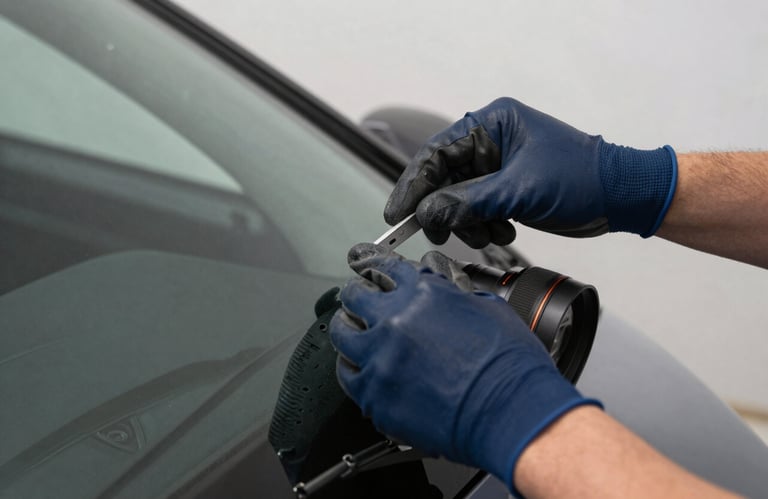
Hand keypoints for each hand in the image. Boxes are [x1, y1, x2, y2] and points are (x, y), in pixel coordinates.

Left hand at [330, 244, 600, 488]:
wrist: (511, 413)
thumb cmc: (510, 367)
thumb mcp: (489, 309)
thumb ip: (455, 295)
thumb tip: (443, 291)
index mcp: (424, 293)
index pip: (385, 267)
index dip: (375, 265)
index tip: (367, 265)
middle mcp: (395, 320)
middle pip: (355, 295)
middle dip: (357, 294)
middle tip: (358, 299)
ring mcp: (380, 358)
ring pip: (343, 333)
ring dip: (348, 327)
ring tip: (351, 329)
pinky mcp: (374, 394)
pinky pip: (347, 373)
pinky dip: (350, 366)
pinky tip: (356, 365)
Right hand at [384, 97, 676, 246]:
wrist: (620, 197)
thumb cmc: (580, 178)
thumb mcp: (519, 190)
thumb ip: (468, 202)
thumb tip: (426, 214)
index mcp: (490, 124)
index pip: (435, 154)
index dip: (413, 185)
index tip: (397, 214)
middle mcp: (489, 141)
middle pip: (443, 178)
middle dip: (443, 209)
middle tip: (440, 232)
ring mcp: (496, 167)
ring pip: (457, 199)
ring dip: (467, 222)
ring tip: (493, 231)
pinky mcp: (505, 189)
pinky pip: (476, 209)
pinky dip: (483, 225)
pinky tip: (505, 228)